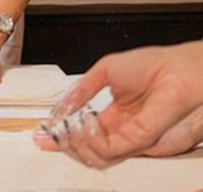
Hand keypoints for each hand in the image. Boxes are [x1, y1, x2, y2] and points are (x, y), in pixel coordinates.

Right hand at [33, 42, 202, 167]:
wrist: (175, 67)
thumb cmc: (151, 65)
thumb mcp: (104, 70)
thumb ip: (82, 89)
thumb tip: (63, 106)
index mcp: (112, 115)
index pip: (83, 133)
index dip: (62, 136)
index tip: (44, 135)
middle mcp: (120, 130)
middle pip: (86, 150)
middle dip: (64, 144)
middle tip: (51, 133)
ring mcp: (129, 137)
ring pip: (95, 156)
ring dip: (75, 143)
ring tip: (68, 126)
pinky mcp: (138, 140)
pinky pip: (109, 149)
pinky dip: (91, 139)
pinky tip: (85, 123)